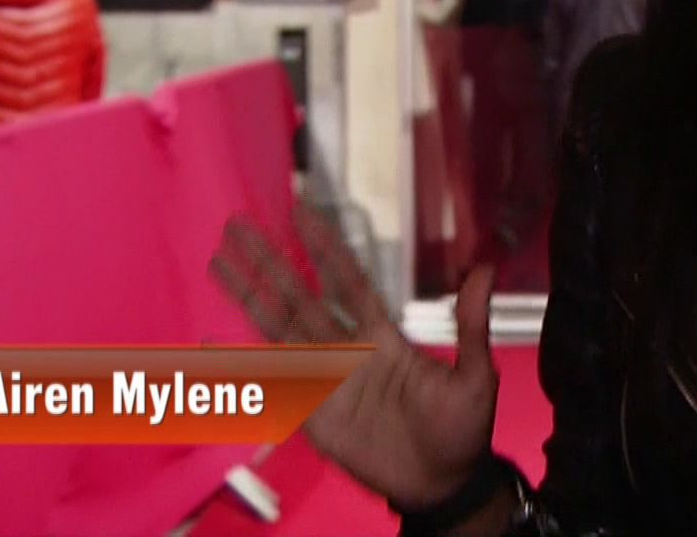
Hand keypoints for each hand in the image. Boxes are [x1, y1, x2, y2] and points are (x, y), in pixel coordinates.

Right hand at [210, 204, 498, 508]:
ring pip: (277, 328)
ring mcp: (324, 379)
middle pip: (299, 295)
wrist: (442, 484)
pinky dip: (239, 363)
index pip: (347, 280)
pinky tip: (211, 340)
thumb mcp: (474, 375)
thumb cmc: (460, 428)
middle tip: (239, 225)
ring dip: (248, 296)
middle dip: (270, 261)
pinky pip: (271, 383)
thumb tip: (484, 270)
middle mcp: (346, 349)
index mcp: (382, 335)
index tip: (302, 212)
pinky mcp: (309, 413)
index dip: (325, 247)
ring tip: (218, 262)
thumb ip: (469, 325)